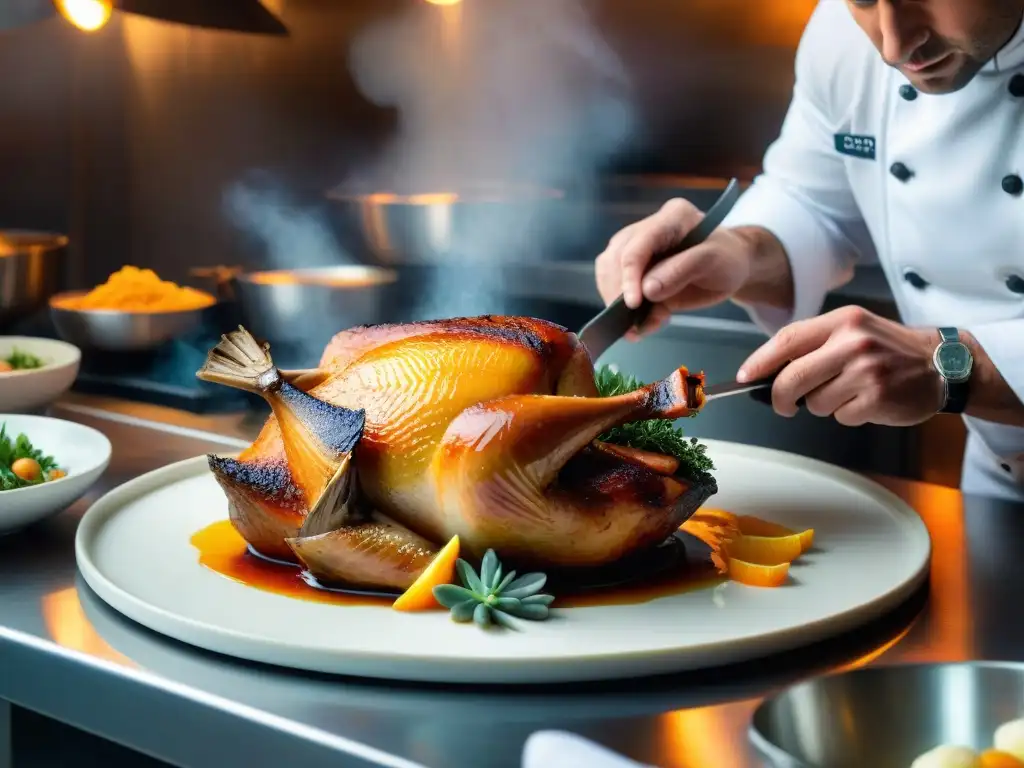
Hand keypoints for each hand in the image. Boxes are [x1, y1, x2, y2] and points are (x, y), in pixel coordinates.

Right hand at [594, 198, 754, 338]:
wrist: (727, 266)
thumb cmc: (726, 260)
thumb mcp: (714, 264)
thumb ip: (681, 272)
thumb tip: (647, 290)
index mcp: (673, 216)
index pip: (638, 245)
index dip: (630, 276)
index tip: (632, 305)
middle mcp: (647, 226)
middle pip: (616, 258)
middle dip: (621, 294)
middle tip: (638, 325)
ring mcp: (634, 243)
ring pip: (608, 272)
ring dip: (617, 303)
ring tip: (642, 325)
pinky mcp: (630, 263)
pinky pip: (612, 284)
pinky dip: (621, 307)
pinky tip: (640, 322)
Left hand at [737, 306, 944, 426]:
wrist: (941, 363)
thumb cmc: (888, 349)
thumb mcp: (853, 330)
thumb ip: (814, 344)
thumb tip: (767, 371)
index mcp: (842, 321)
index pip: (787, 340)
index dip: (760, 362)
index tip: (744, 377)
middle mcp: (853, 342)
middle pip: (791, 378)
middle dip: (780, 398)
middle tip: (783, 406)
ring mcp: (866, 370)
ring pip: (814, 402)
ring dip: (823, 405)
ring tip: (847, 392)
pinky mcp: (877, 397)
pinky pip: (840, 417)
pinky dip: (847, 415)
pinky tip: (866, 402)